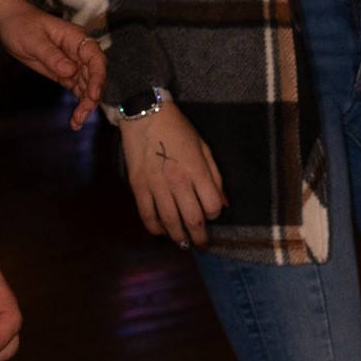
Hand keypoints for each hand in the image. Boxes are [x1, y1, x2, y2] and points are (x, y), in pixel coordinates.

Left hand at [0, 0, 106, 126]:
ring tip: (77, 122)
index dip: (98, 76)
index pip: (95, 57)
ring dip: (85, 104)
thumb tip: (71, 71)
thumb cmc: (21, 25)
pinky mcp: (64, 73)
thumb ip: (52, 55)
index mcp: (75, 38)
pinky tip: (75, 119)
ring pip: (87, 85)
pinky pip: (76, 89)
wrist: (9, 23)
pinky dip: (78, 103)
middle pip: (94, 75)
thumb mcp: (33, 40)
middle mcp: (78, 51)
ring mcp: (72, 63)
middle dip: (92, 95)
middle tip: (82, 114)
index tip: (93, 94)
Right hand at [117, 102, 224, 247]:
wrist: (145, 115)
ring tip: (184, 244)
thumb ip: (215, 176)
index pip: (211, 205)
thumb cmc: (178, 129)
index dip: (214, 213)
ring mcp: (156, 185)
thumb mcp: (204, 147)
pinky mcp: (138, 186)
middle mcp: (177, 181)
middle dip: (199, 237)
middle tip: (201, 245)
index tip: (212, 213)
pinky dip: (154, 228)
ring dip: (178, 237)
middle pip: (192, 219)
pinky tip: (161, 232)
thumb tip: (223, 203)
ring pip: (170, 221)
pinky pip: (147, 214)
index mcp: (196, 169)